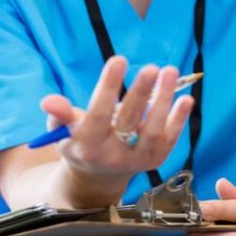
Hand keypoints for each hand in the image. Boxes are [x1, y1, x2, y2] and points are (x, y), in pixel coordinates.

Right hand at [41, 56, 193, 201]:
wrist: (99, 176)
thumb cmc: (80, 141)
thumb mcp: (64, 130)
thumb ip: (60, 115)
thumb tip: (49, 101)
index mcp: (87, 146)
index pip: (99, 114)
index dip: (108, 87)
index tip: (118, 59)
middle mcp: (112, 156)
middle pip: (129, 121)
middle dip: (141, 93)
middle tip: (151, 67)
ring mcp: (136, 160)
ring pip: (153, 130)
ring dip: (164, 101)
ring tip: (170, 72)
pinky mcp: (155, 160)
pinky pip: (169, 140)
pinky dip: (179, 120)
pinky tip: (186, 98)